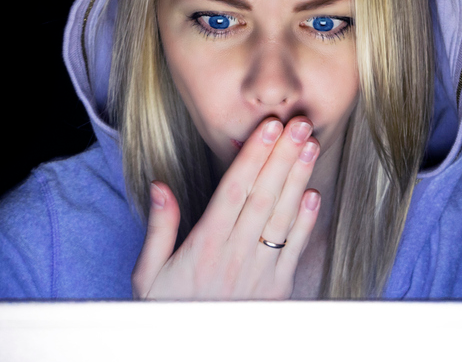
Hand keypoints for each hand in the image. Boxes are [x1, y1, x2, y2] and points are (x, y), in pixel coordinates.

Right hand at [131, 116, 322, 298]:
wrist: (193, 354)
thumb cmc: (167, 312)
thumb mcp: (148, 274)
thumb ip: (159, 228)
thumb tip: (160, 186)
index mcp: (204, 245)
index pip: (234, 190)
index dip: (253, 156)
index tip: (267, 128)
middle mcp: (235, 254)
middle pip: (264, 196)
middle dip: (282, 156)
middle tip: (299, 123)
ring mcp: (259, 273)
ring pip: (283, 217)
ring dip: (298, 179)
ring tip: (310, 147)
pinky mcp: (275, 291)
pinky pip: (294, 251)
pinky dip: (307, 222)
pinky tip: (313, 195)